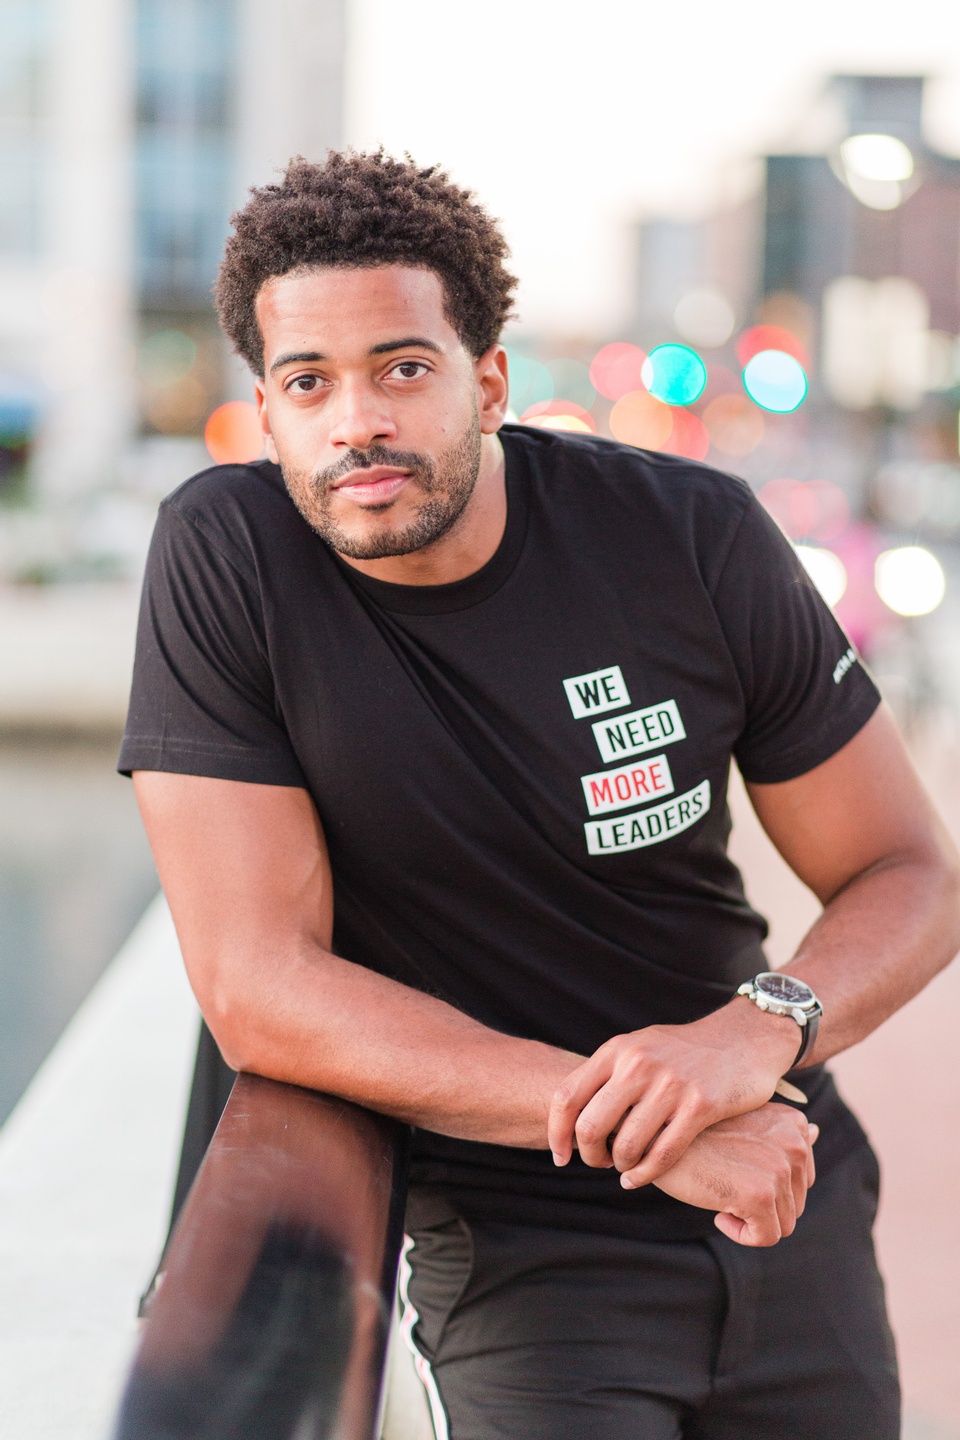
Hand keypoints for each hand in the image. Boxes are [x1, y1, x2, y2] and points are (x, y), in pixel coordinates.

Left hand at [548, 1001, 799, 1184]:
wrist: (743, 1038)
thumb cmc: (686, 1051)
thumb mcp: (641, 1047)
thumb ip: (610, 1073)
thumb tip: (573, 1113)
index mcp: (617, 1050)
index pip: (567, 1096)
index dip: (557, 1133)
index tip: (560, 1157)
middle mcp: (638, 1064)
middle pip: (590, 1127)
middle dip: (589, 1156)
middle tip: (599, 1164)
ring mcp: (670, 1085)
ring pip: (625, 1146)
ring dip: (621, 1167)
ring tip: (625, 1169)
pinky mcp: (700, 1105)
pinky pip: (662, 1154)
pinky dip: (645, 1175)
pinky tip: (640, 1178)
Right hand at [651, 1103, 817, 1245]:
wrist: (653, 1134)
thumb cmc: (694, 1130)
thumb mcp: (742, 1121)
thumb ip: (781, 1131)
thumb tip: (815, 1132)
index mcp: (792, 1122)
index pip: (802, 1178)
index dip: (767, 1185)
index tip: (735, 1170)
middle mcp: (793, 1142)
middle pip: (795, 1203)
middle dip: (761, 1205)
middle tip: (724, 1181)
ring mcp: (778, 1168)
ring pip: (783, 1223)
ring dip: (750, 1219)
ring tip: (720, 1192)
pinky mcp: (760, 1195)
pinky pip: (765, 1237)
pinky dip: (740, 1233)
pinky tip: (717, 1210)